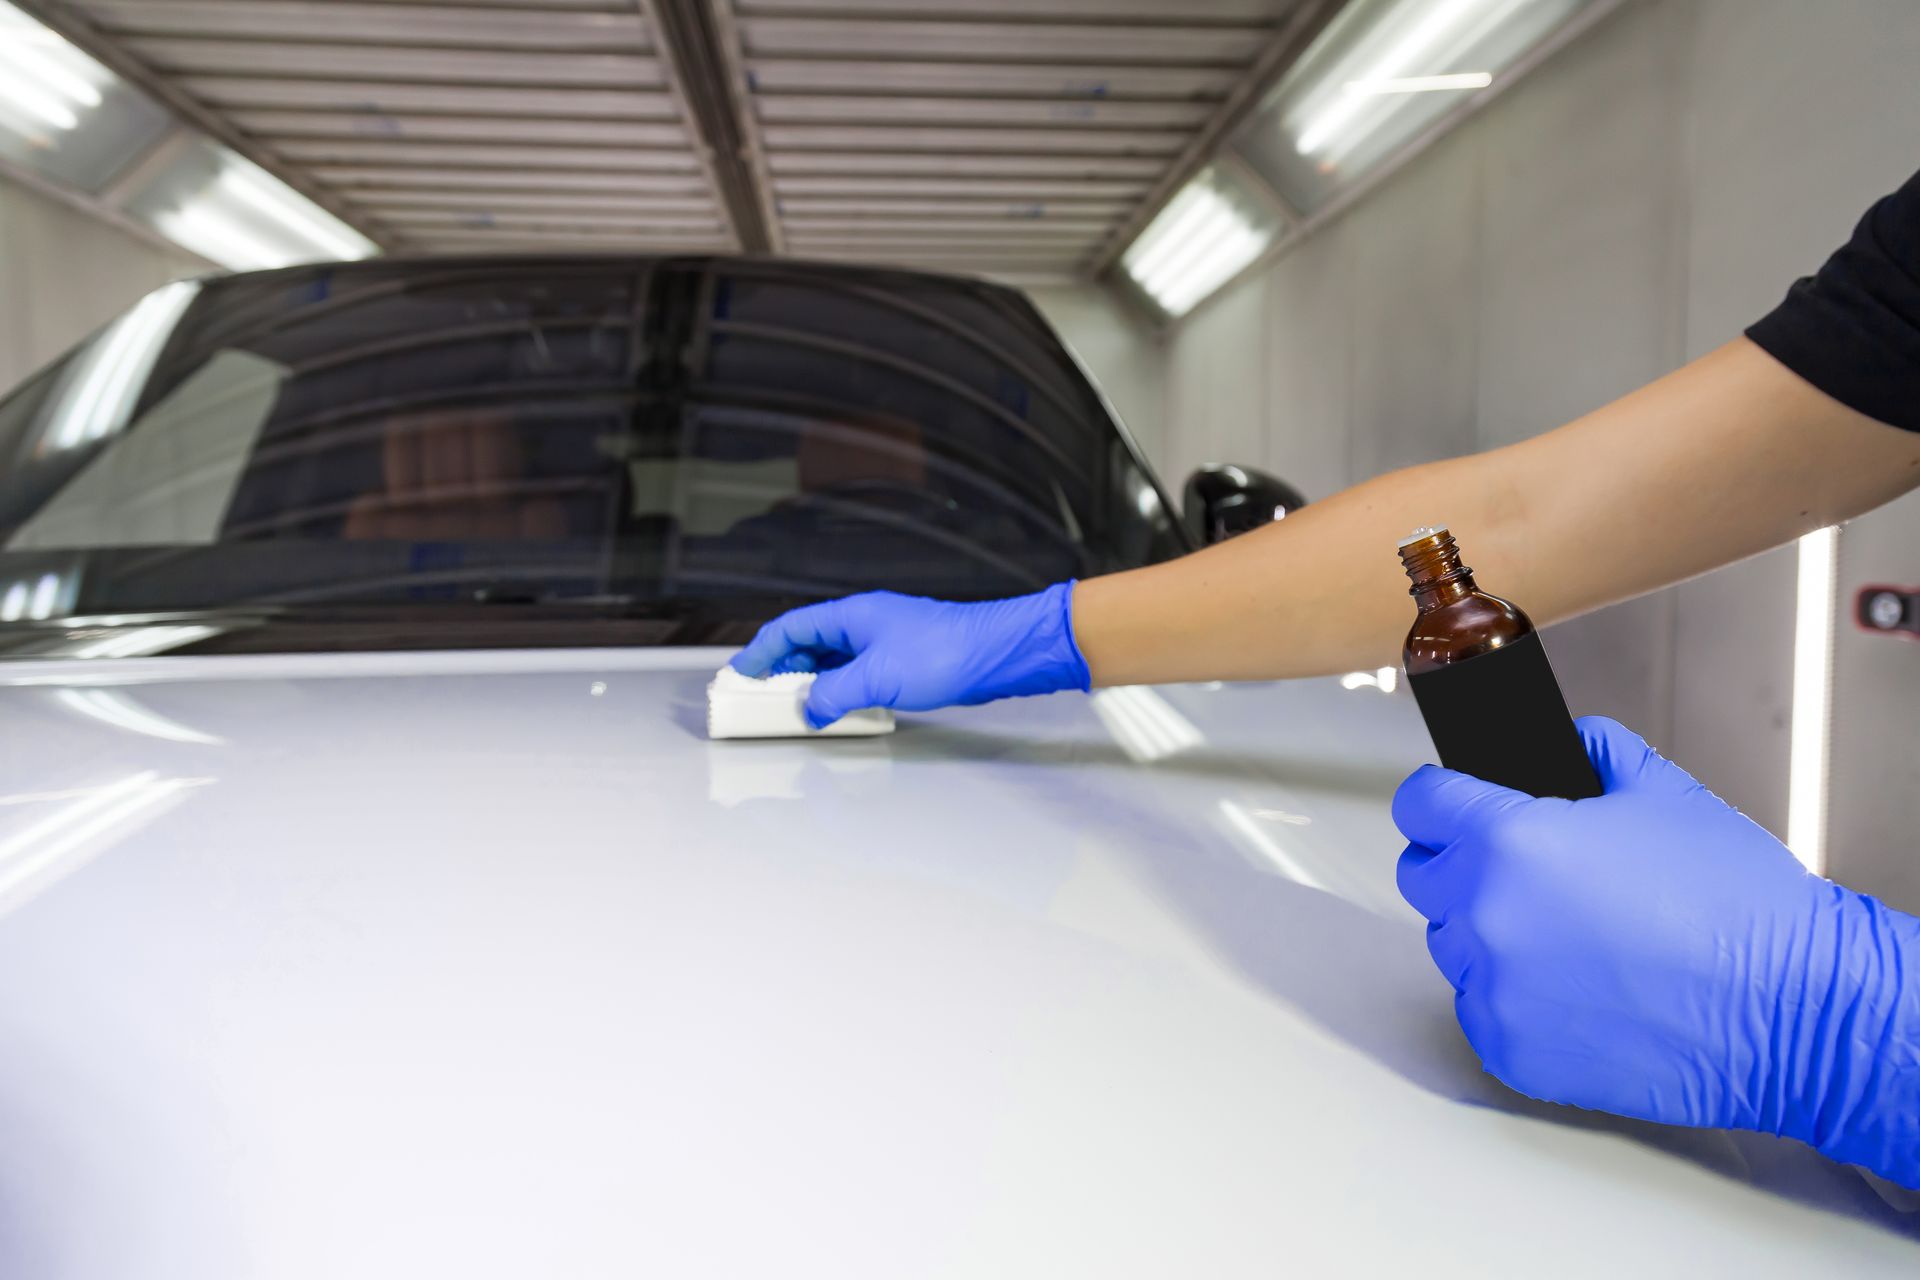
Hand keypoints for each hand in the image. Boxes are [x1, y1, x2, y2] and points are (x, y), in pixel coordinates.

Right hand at [729, 582, 1089, 728]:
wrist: (995, 655)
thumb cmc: (943, 654)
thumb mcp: (875, 678)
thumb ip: (833, 694)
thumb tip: (809, 709)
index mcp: (850, 615)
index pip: (789, 628)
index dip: (760, 652)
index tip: (741, 675)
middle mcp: (863, 623)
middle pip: (807, 643)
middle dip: (782, 671)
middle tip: (763, 698)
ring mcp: (882, 640)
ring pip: (832, 660)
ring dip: (811, 683)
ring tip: (795, 709)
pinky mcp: (900, 660)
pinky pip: (855, 672)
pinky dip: (838, 689)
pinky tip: (837, 708)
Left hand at [1393, 716, 1919, 1186]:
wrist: (1792, 1010)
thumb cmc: (1737, 906)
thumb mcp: (1663, 790)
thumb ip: (1592, 751)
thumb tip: (1560, 744)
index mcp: (1507, 842)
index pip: (1420, 803)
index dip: (1442, 797)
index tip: (1453, 803)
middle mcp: (1485, 915)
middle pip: (1425, 875)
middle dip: (1461, 863)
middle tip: (1524, 870)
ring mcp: (1493, 989)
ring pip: (1454, 945)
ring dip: (1490, 932)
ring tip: (1568, 934)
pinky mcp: (1510, 1050)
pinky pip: (1482, 1008)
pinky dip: (1514, 996)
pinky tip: (1578, 987)